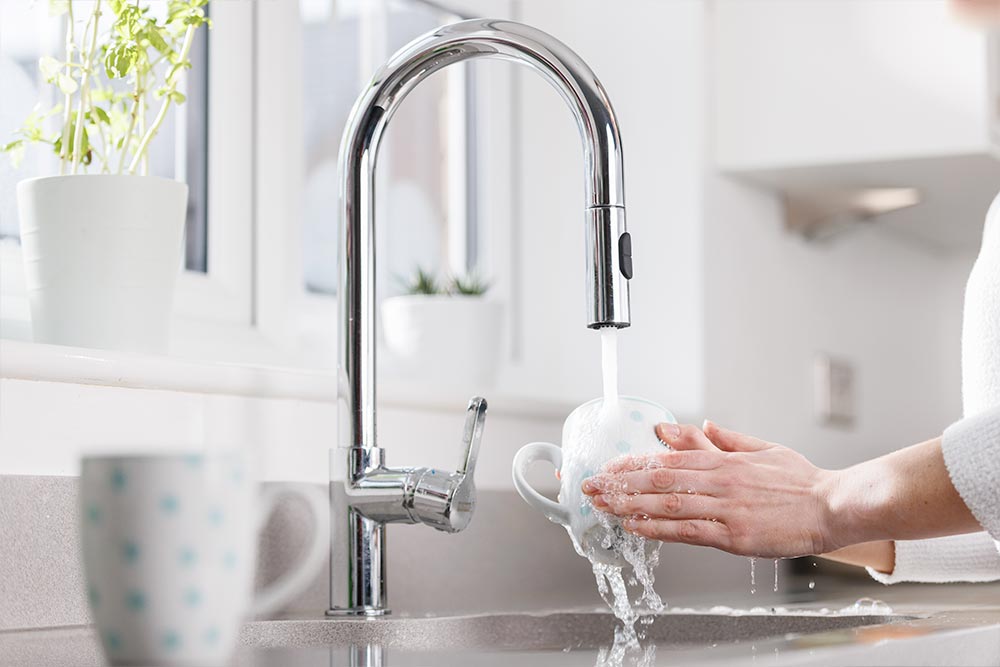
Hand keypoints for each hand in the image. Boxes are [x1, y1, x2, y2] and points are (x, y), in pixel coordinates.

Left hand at [581, 421, 838, 557]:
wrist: (835, 506)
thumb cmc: (801, 481)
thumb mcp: (760, 449)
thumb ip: (723, 440)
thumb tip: (693, 426)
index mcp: (724, 461)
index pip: (667, 460)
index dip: (632, 464)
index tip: (607, 467)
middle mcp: (719, 482)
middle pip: (659, 481)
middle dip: (619, 483)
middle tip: (589, 486)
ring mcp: (726, 509)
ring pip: (667, 504)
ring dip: (629, 505)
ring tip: (601, 506)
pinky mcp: (734, 536)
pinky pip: (688, 532)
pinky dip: (658, 529)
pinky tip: (635, 527)